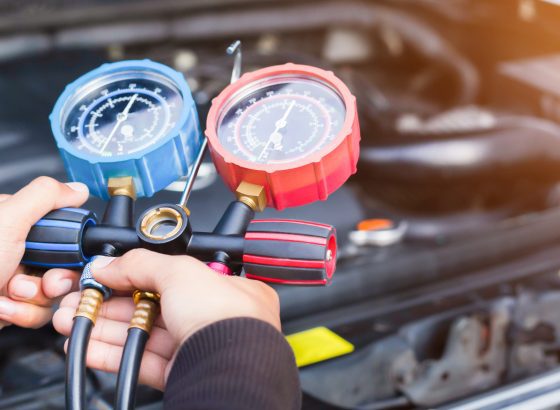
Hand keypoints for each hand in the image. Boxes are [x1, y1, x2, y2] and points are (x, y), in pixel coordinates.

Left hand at [0, 177, 88, 327]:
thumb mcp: (6, 222)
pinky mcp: (11, 306)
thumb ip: (45, 197)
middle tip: (40, 281)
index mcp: (14, 223)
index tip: (65, 257)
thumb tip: (76, 189)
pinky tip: (3, 307)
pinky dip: (23, 313)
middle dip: (53, 278)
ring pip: (53, 292)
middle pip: (63, 264)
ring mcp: (13, 279)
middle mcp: (15, 250)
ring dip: (35, 298)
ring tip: (8, 294)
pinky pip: (38, 312)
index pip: (63, 231)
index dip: (71, 248)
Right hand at [53, 249, 280, 389]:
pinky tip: (87, 347)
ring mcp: (197, 347)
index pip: (172, 276)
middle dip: (110, 302)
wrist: (230, 370)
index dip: (135, 274)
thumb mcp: (181, 272)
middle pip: (152, 306)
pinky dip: (111, 354)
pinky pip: (140, 362)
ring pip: (143, 335)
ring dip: (104, 327)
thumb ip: (141, 264)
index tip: (105, 275)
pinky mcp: (181, 374)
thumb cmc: (226, 318)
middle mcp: (214, 318)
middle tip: (81, 299)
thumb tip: (108, 264)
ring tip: (72, 321)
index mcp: (226, 289)